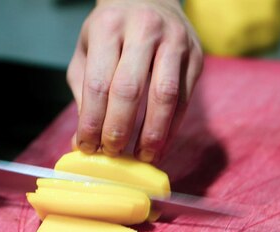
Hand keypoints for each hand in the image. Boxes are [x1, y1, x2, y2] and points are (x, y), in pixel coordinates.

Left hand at [66, 0, 203, 162]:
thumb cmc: (113, 31)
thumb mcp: (88, 50)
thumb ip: (84, 92)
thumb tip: (84, 141)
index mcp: (109, 27)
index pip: (98, 83)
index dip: (92, 121)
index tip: (87, 146)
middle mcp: (143, 30)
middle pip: (130, 90)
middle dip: (119, 129)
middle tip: (112, 153)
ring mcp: (174, 42)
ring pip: (164, 96)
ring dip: (152, 134)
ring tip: (142, 156)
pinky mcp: (195, 56)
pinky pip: (184, 99)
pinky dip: (172, 128)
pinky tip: (160, 145)